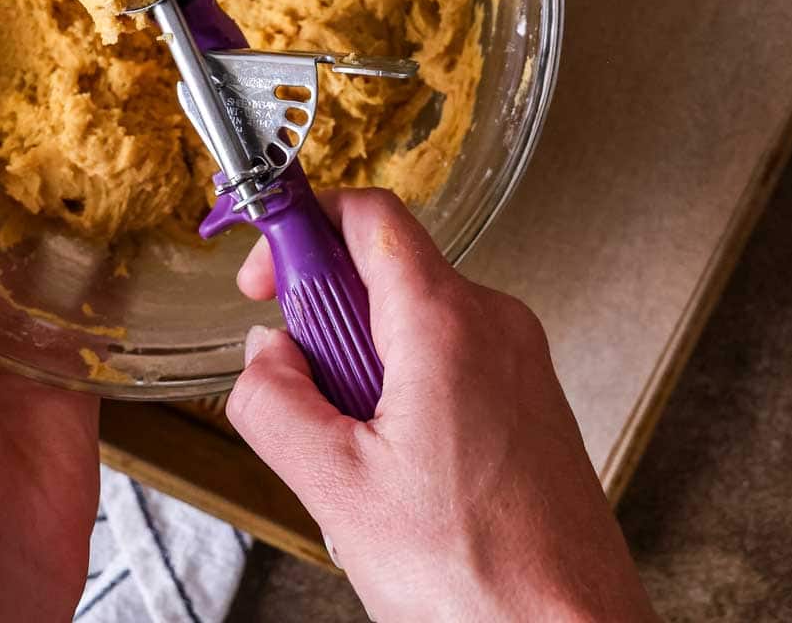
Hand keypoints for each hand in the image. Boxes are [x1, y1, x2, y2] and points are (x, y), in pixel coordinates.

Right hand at [227, 188, 658, 622]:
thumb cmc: (480, 577)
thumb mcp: (337, 491)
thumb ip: (275, 403)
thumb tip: (261, 358)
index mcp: (444, 322)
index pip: (367, 214)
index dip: (300, 227)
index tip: (263, 274)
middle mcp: (492, 322)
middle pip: (385, 271)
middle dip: (327, 327)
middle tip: (308, 400)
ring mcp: (518, 360)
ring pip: (414, 324)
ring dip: (366, 373)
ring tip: (361, 462)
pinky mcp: (530, 400)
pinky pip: (449, 362)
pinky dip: (407, 398)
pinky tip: (403, 477)